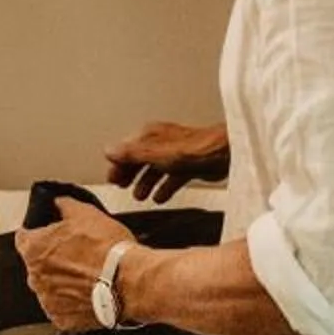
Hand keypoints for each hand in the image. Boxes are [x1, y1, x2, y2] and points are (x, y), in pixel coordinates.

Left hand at [17, 191, 134, 330]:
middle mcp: (35, 278)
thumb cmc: (108, 249)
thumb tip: (58, 202)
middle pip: (37, 264)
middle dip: (53, 259)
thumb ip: (64, 205)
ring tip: (87, 275)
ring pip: (49, 288)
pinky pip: (62, 308)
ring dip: (62, 282)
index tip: (50, 234)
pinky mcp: (63, 320)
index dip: (38, 233)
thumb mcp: (85, 213)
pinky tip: (89, 292)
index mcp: (34, 250)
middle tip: (77, 254)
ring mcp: (48, 302)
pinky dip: (72, 302)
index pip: (24, 237)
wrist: (130, 282)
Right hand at [104, 119, 230, 203]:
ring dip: (145, 183)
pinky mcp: (188, 166)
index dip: (118, 164)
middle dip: (129, 173)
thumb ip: (131, 154)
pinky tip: (160, 198)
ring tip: (139, 196)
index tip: (111, 178)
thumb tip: (108, 151)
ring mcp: (175, 155)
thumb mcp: (155, 153)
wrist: (225, 154)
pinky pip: (170, 178)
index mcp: (151, 136)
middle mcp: (162, 143)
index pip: (127, 149)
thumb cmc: (194, 149)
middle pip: (139, 159)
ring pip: (154, 170)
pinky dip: (163, 188)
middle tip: (121, 186)